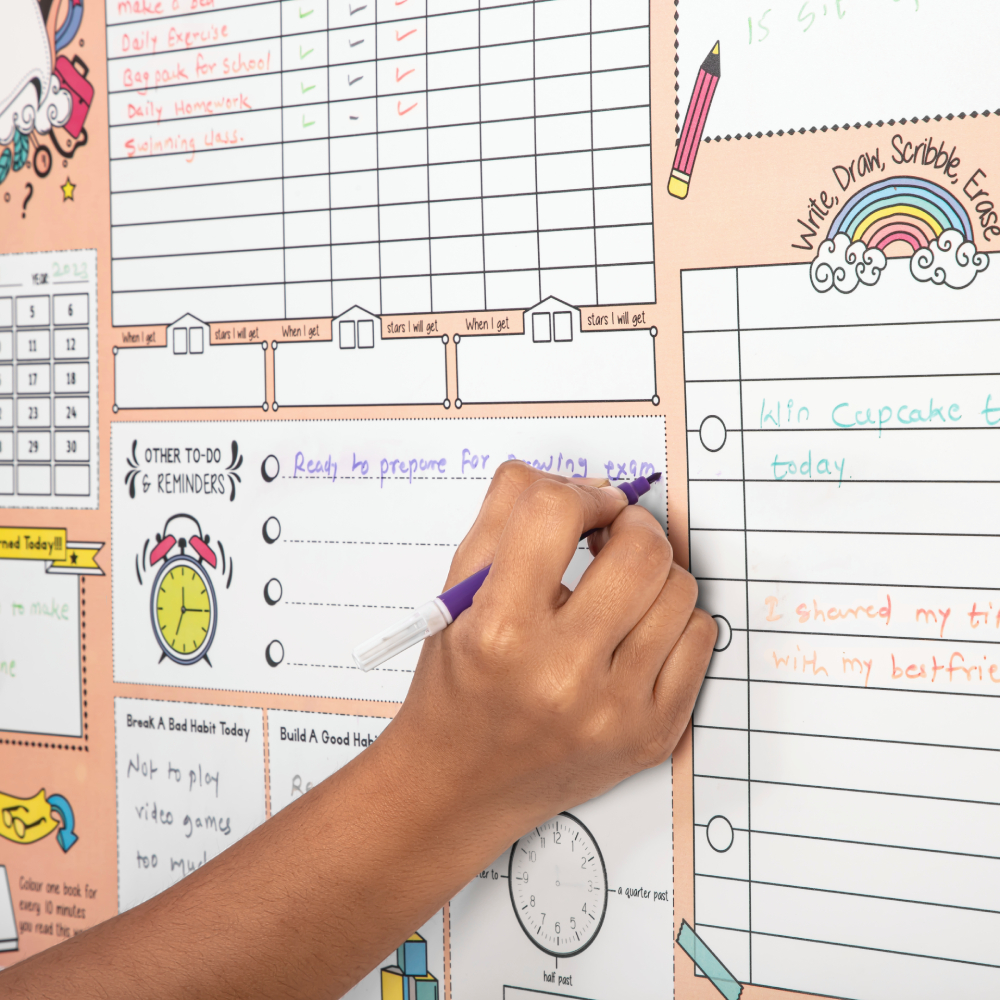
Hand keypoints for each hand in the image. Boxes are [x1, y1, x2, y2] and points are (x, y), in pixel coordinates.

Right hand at [382, 461, 716, 874]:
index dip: (577, 492)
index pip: (554, 512)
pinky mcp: (651, 735)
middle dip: (629, 525)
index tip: (583, 506)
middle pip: (641, 550)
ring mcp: (615, 711)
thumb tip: (587, 483)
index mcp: (499, 630)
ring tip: (621, 590)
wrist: (460, 785)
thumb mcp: (455, 595)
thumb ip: (506, 517)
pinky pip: (700, 641)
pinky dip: (674, 621)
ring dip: (654, 573)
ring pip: (680, 591)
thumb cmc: (458, 684)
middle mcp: (561, 674)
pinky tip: (638, 630)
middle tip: (611, 536)